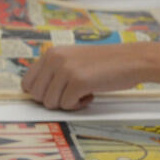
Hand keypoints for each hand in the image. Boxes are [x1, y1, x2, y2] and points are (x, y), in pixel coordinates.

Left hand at [20, 44, 138, 109]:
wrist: (132, 60)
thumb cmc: (106, 63)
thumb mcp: (74, 59)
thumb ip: (55, 70)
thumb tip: (35, 93)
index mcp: (51, 53)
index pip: (27, 82)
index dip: (41, 93)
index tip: (56, 94)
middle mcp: (55, 59)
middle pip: (36, 96)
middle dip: (54, 101)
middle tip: (71, 94)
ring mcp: (65, 70)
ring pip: (50, 103)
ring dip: (67, 103)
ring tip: (83, 92)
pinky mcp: (78, 81)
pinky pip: (67, 105)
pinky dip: (79, 105)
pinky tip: (91, 94)